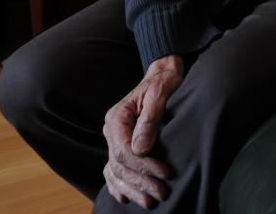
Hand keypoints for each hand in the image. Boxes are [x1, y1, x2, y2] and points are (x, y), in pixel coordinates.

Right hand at [102, 54, 183, 207]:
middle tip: (161, 193)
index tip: (164, 173)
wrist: (163, 74)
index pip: (124, 150)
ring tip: (149, 201)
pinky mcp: (122, 143)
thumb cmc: (164, 81)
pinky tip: (125, 197)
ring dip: (131, 188)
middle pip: (120, 164)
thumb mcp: (159, 94)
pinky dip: (118, 184)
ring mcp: (114, 138)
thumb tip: (141, 149)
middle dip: (140, 181)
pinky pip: (113, 169)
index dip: (144, 165)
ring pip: (116, 171)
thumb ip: (150, 119)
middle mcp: (111, 130)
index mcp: (117, 117)